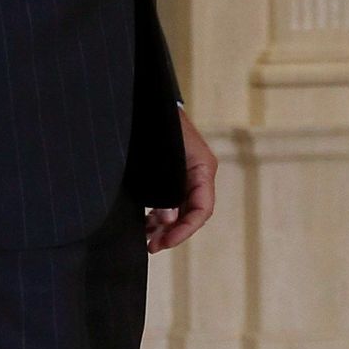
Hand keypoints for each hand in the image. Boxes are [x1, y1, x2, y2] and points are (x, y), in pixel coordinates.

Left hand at [145, 108, 216, 253]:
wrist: (149, 101)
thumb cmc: (159, 124)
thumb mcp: (163, 156)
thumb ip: (166, 187)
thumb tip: (167, 218)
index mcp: (202, 169)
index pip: (201, 209)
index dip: (185, 230)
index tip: (166, 242)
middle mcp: (198, 175)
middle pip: (191, 214)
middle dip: (173, 233)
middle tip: (152, 246)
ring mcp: (186, 176)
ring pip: (180, 211)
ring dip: (165, 227)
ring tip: (147, 240)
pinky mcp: (173, 176)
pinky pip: (170, 201)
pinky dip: (159, 215)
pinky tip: (146, 224)